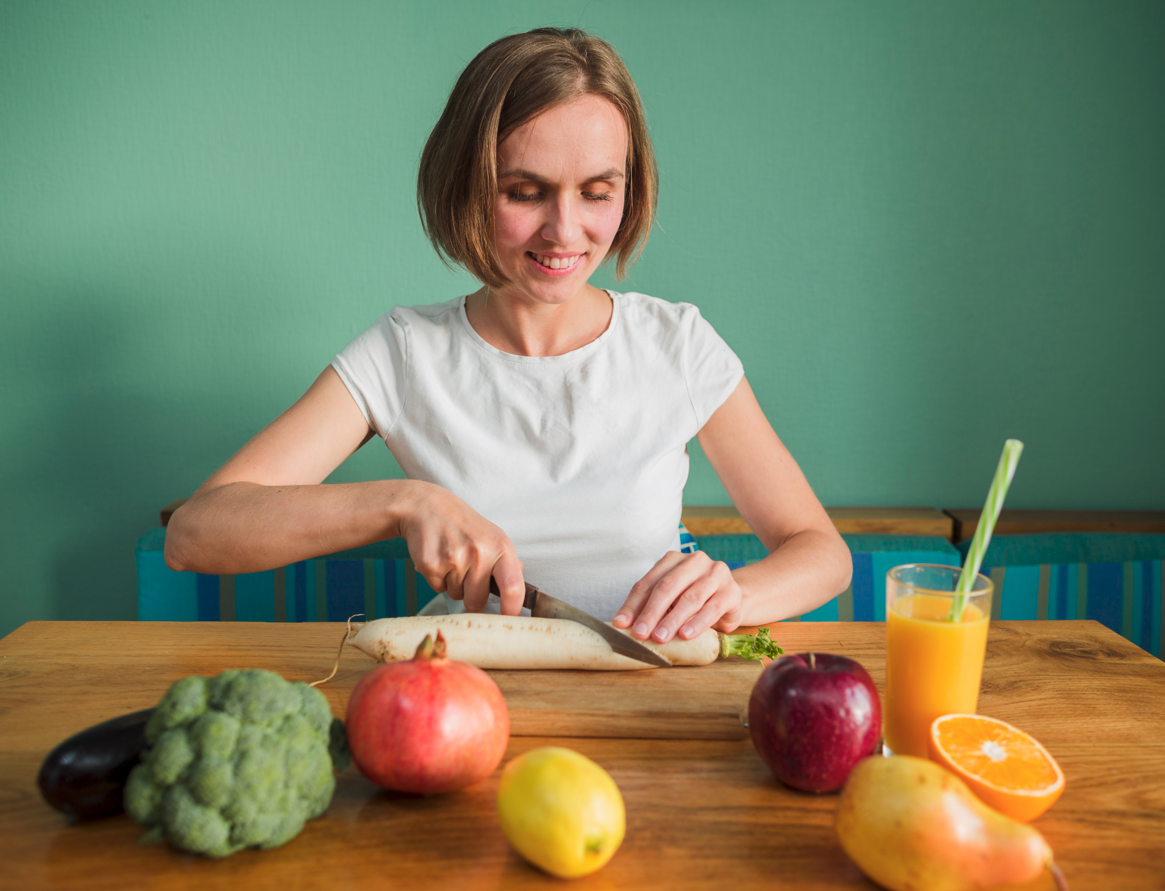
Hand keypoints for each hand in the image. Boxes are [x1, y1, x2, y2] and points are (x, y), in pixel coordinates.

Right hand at [397, 482, 525, 614]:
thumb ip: (507, 562)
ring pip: (456, 596)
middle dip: (471, 595)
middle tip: (466, 571)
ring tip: (451, 558)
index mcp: (500, 547)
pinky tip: (438, 558)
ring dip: (453, 583)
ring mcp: (455, 559)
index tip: (508, 617)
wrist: (427, 507)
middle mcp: (479, 553)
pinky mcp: (432, 565)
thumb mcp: (492, 536)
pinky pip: (438, 589)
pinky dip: (437, 578)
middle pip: (477, 602)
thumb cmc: (462, 524)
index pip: (513, 587)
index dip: (512, 609)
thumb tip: (520, 584)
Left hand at [611, 551, 742, 642]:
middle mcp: (694, 561)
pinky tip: (685, 635)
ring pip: (689, 598)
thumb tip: (621, 624)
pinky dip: (697, 623)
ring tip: (659, 637)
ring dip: (672, 620)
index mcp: (673, 560)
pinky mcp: (731, 591)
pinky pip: (712, 608)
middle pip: (667, 587)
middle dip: (651, 612)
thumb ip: (649, 608)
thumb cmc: (694, 601)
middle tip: (640, 633)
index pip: (648, 582)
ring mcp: (715, 574)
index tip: (621, 624)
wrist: (732, 600)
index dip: (633, 604)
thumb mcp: (671, 601)